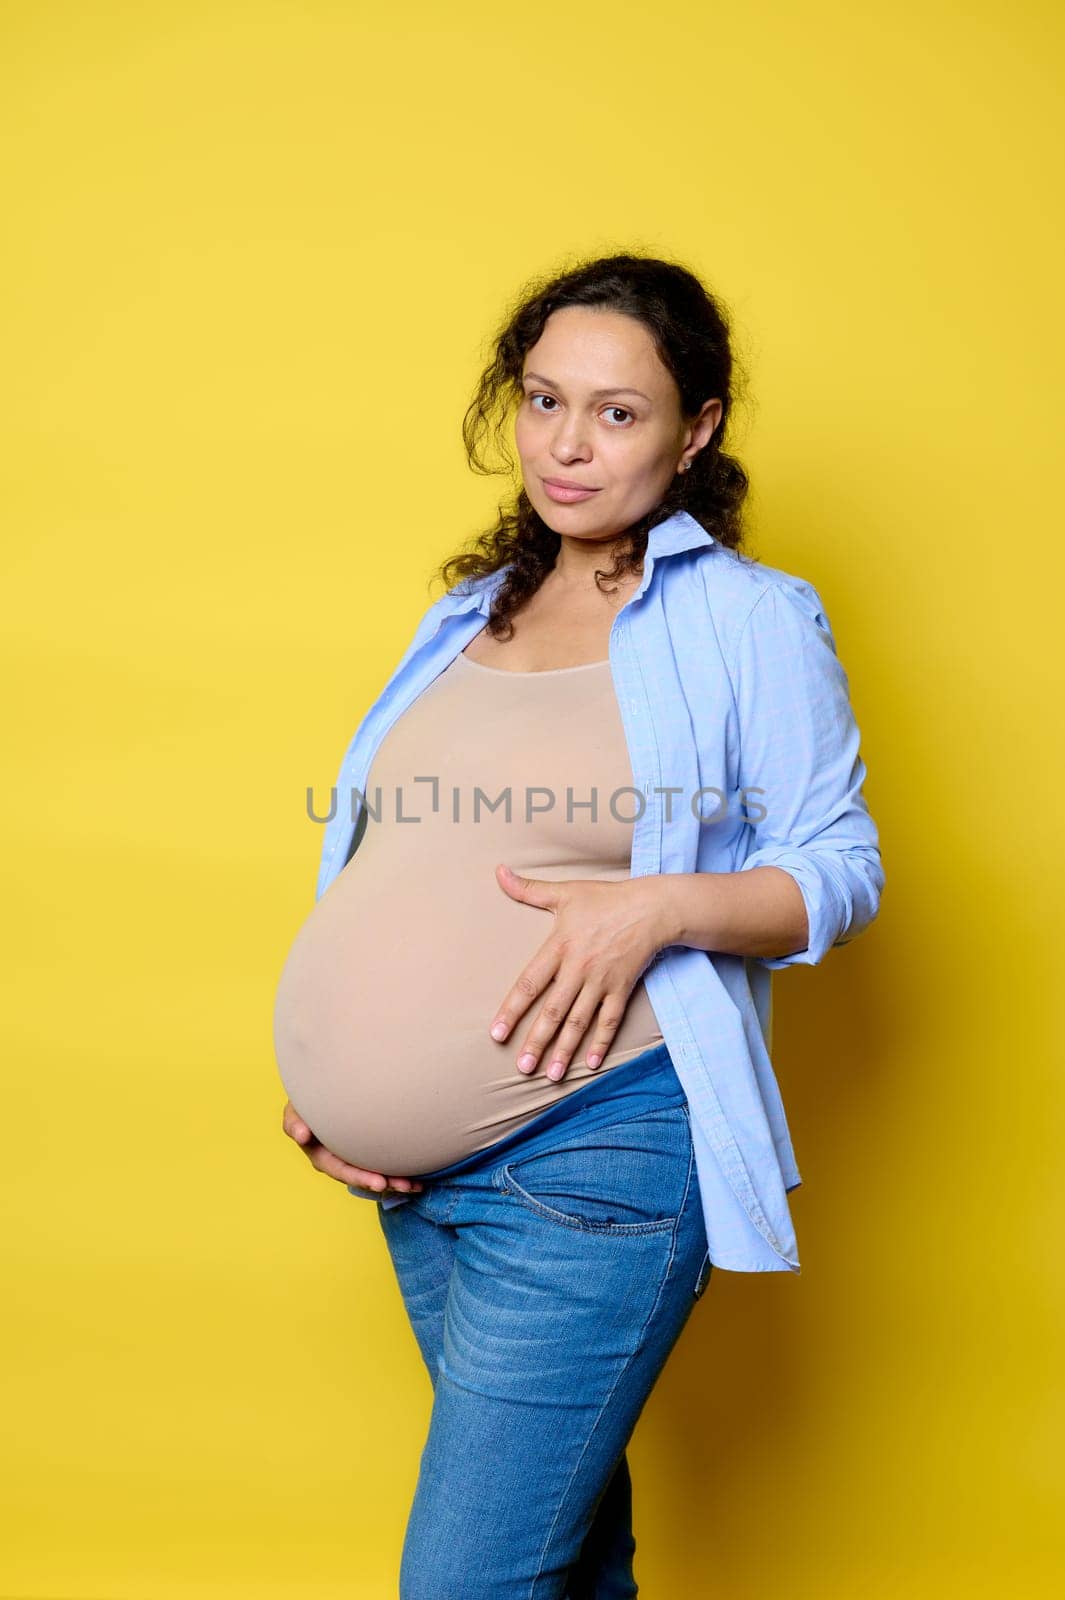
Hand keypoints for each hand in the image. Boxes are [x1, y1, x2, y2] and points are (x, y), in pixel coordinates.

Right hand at [281, 1101, 422, 1197]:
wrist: (320, 1094)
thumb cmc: (306, 1103)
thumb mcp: (295, 1112)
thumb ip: (294, 1122)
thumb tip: (301, 1135)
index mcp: (322, 1156)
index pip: (342, 1170)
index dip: (360, 1177)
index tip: (380, 1183)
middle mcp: (339, 1162)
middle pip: (363, 1178)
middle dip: (384, 1183)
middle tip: (405, 1186)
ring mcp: (353, 1158)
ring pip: (375, 1174)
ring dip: (395, 1182)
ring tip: (416, 1185)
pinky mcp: (366, 1152)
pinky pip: (382, 1164)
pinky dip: (399, 1171)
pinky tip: (419, 1178)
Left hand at [487, 863, 670, 1082]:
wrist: (652, 907)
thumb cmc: (605, 899)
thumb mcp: (565, 891)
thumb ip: (528, 889)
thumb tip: (498, 871)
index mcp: (559, 947)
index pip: (530, 983)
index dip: (512, 1009)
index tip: (497, 1033)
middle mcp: (578, 969)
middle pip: (553, 1011)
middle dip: (537, 1041)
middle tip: (522, 1067)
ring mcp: (602, 982)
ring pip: (580, 1022)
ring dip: (565, 1049)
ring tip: (551, 1075)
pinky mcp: (622, 989)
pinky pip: (610, 1021)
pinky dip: (601, 1043)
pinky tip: (591, 1064)